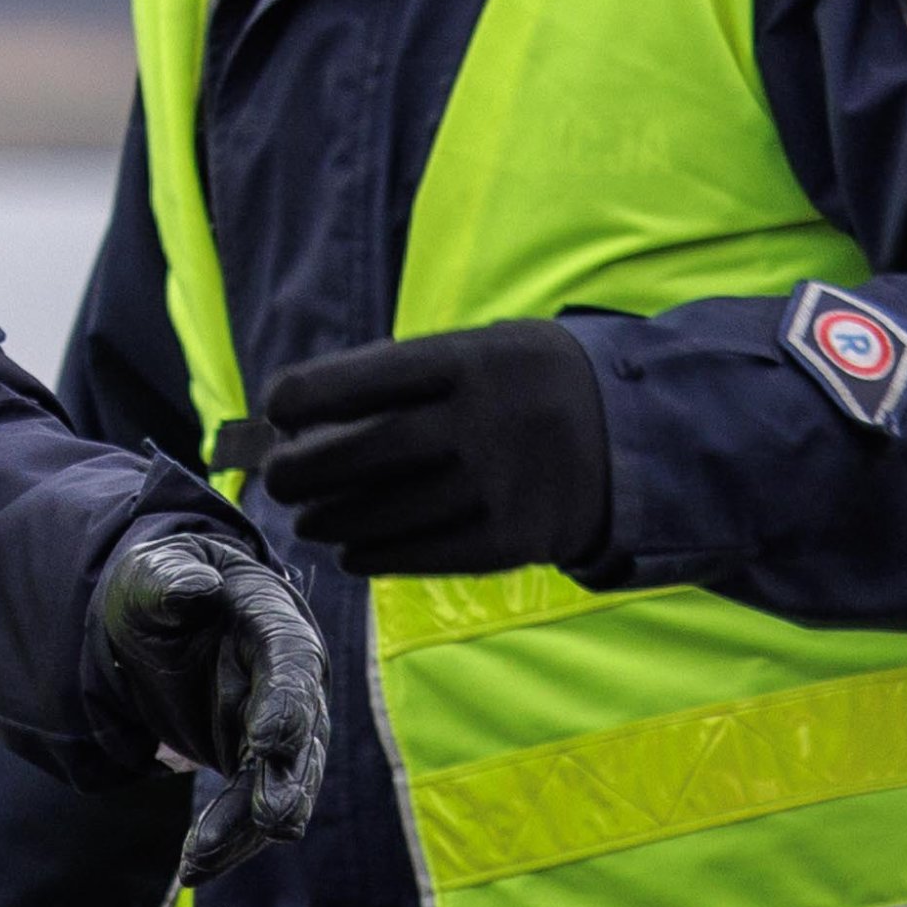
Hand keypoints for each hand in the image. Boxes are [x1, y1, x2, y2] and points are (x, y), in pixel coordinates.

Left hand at [88, 510, 336, 888]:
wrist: (164, 621)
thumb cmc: (164, 587)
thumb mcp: (153, 574)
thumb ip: (170, 579)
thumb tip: (192, 588)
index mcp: (275, 625)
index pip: (292, 664)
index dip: (286, 704)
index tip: (267, 742)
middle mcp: (293, 682)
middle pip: (303, 737)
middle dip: (287, 782)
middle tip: (272, 821)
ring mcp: (282, 728)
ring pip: (282, 786)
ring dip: (247, 828)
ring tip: (200, 860)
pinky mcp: (259, 765)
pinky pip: (252, 809)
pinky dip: (228, 841)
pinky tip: (196, 868)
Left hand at [249, 320, 615, 583]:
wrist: (631, 439)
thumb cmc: (526, 388)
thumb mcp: (484, 352)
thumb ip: (408, 378)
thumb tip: (309, 422)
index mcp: (471, 362)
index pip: (366, 378)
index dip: (307, 395)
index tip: (276, 408)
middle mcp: (483, 423)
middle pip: (366, 453)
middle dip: (305, 469)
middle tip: (277, 480)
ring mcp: (499, 485)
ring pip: (386, 513)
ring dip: (332, 520)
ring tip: (310, 518)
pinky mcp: (511, 539)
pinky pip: (422, 554)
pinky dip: (374, 555)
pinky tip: (351, 551)